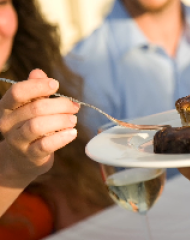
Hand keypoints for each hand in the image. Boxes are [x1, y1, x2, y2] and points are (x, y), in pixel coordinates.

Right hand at [0, 69, 79, 186]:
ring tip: (73, 119)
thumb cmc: (30, 126)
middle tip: (74, 106)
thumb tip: (38, 72)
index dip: (38, 86)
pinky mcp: (30, 155)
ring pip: (37, 126)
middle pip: (35, 108)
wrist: (23, 159)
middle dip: (60, 105)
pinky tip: (73, 132)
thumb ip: (35, 90)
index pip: (17, 92)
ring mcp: (17, 141)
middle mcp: (7, 124)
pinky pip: (46, 145)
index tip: (56, 84)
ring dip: (61, 120)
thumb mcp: (30, 107)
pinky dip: (62, 137)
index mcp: (6, 107)